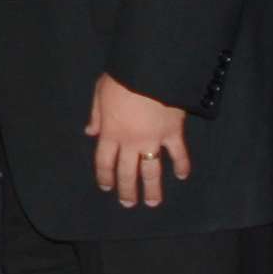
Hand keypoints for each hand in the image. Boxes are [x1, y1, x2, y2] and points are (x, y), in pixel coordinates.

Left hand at [85, 72, 190, 207]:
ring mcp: (152, 140)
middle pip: (127, 173)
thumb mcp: (100, 91)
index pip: (104, 162)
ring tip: (153, 202)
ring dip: (152, 189)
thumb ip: (96, 114)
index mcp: (110, 132)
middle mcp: (130, 142)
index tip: (107, 187)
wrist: (150, 70)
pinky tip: (182, 176)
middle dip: (127, 190)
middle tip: (128, 204)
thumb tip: (90, 132)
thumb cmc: (122, 76)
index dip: (105, 177)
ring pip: (151, 171)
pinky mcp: (172, 133)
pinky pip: (178, 154)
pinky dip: (182, 165)